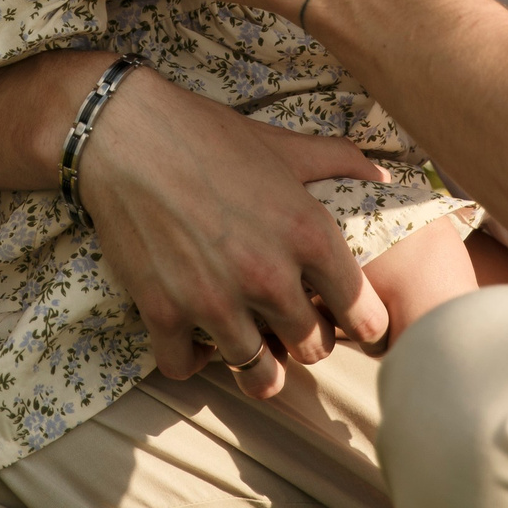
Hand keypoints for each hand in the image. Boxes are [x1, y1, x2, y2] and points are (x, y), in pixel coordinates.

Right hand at [73, 71, 391, 400]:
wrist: (124, 131)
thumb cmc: (207, 134)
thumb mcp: (282, 145)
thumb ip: (337, 161)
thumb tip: (383, 176)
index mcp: (308, 234)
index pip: (363, 315)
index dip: (360, 322)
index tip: (347, 318)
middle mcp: (267, 277)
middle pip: (312, 350)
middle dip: (307, 340)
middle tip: (292, 322)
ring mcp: (213, 301)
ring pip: (258, 375)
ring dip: (257, 361)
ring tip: (250, 339)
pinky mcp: (162, 312)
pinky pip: (187, 368)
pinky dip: (193, 358)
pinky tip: (197, 334)